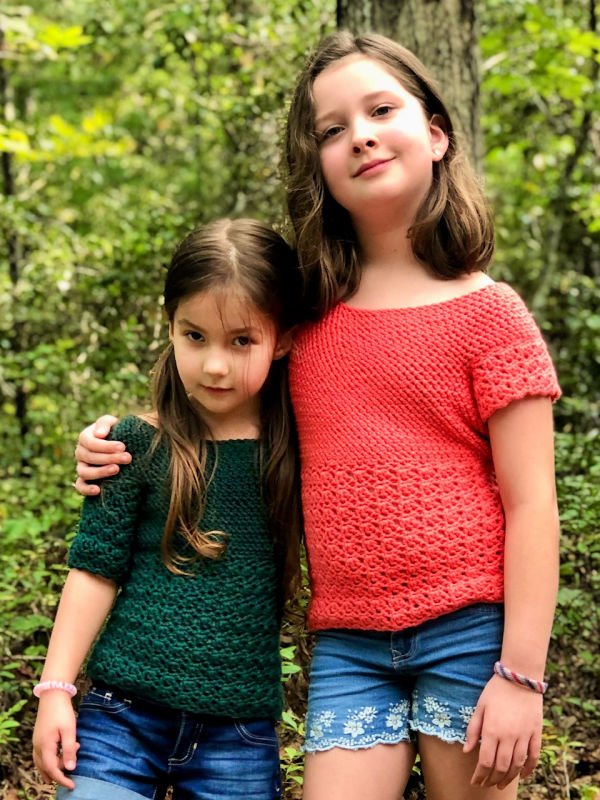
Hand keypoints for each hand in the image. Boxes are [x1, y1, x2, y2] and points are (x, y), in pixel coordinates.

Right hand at [32, 692, 79, 788]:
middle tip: (73, 767)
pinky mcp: (38, 738)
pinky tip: (62, 752)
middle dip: (58, 773)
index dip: (62, 779)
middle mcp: (37, 747)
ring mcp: (36, 742)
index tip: (72, 785)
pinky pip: (42, 755)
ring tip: (69, 759)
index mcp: (45, 746)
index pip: (52, 770)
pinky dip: (51, 759)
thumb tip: (70, 768)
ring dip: (55, 765)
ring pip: (42, 763)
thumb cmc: (62, 711)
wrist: (53, 694)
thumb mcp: (69, 730)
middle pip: (45, 769)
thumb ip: (69, 749)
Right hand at [74, 415, 128, 495]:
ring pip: (84, 472)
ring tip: (117, 469)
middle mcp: (81, 453)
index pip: (90, 442)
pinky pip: (80, 486)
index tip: (122, 447)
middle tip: (127, 458)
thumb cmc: (117, 432)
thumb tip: (99, 435)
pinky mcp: (85, 480)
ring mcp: (82, 467)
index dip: (105, 446)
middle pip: (89, 457)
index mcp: (85, 438)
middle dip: (109, 458)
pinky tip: (98, 490)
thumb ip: (105, 424)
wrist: (123, 446)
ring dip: (100, 472)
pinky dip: (86, 489)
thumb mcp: (112, 423)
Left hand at [464, 674, 542, 788]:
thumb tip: (466, 751)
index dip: (479, 775)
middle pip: (501, 767)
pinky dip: (529, 769)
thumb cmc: (496, 690)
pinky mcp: (536, 733)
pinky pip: (534, 756)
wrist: (519, 677)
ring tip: (501, 784)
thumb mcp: (480, 706)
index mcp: (492, 730)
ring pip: (517, 765)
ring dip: (509, 778)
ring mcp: (524, 736)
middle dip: (492, 779)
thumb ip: (473, 730)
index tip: (475, 782)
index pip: (485, 762)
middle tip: (487, 784)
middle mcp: (509, 736)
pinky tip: (522, 775)